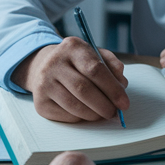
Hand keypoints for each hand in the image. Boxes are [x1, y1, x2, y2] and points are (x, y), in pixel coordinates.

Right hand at [12, 37, 129, 122]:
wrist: (43, 67)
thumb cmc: (76, 63)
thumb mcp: (95, 54)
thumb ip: (112, 66)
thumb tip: (121, 85)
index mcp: (72, 47)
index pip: (95, 69)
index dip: (112, 89)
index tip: (124, 103)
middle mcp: (54, 63)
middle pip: (83, 89)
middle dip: (104, 105)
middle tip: (114, 113)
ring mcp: (44, 83)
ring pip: (74, 105)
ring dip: (94, 114)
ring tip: (102, 114)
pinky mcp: (40, 102)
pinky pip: (66, 116)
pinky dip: (81, 118)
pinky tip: (86, 113)